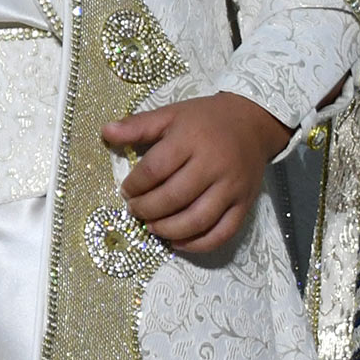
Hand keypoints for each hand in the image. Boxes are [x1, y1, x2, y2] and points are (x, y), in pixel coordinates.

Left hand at [101, 92, 289, 254]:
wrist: (253, 123)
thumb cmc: (206, 120)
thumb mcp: (171, 115)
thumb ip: (138, 126)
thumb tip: (105, 132)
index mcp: (191, 140)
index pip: (155, 170)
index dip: (134, 185)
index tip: (126, 191)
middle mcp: (213, 165)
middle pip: (174, 198)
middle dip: (147, 210)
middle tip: (135, 211)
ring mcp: (232, 187)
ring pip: (198, 220)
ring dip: (169, 230)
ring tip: (152, 227)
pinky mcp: (245, 203)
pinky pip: (223, 232)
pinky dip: (199, 244)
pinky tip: (178, 242)